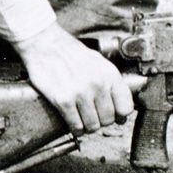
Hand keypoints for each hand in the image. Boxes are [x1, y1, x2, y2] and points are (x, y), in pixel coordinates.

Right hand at [13, 22, 143, 137]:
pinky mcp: (63, 100)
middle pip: (108, 119)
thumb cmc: (72, 54)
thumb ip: (112, 84)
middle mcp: (97, 84)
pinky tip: (74, 122)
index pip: (126, 107)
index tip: (115, 116)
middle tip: (94, 116)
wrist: (46, 44)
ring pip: (93, 126)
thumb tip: (123, 111)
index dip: (120, 115)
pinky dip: (76, 128)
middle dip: (102, 121)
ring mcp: (80, 93)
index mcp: (110, 74)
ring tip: (83, 119)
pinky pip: (76, 126)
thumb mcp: (99, 63)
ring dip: (88, 126)